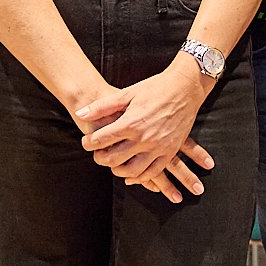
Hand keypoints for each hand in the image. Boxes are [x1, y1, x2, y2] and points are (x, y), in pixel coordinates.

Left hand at [76, 58, 214, 186]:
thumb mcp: (127, 93)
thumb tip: (80, 113)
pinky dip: (139, 178)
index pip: (101, 140)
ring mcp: (158, 147)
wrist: (185, 88)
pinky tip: (130, 175)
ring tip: (112, 164)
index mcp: (131, 122)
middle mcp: (144, 138)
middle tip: (97, 154)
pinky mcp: (170, 151)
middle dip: (100, 158)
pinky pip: (152, 172)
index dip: (88, 143)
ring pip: (132, 171)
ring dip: (117, 171)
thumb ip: (102, 106)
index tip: (86, 141)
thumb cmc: (155, 88)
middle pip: (113, 159)